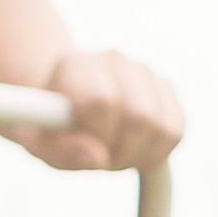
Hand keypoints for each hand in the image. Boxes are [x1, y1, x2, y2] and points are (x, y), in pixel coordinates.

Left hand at [22, 47, 185, 171]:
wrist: (68, 106)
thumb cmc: (51, 128)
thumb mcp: (41, 144)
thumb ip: (62, 151)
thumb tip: (97, 157)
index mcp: (75, 66)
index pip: (102, 100)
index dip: (99, 133)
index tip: (86, 142)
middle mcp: (113, 59)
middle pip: (140, 116)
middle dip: (124, 150)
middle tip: (102, 156)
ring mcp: (144, 71)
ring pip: (163, 127)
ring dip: (141, 154)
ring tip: (116, 151)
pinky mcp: (167, 89)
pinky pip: (176, 131)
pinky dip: (158, 151)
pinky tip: (135, 149)